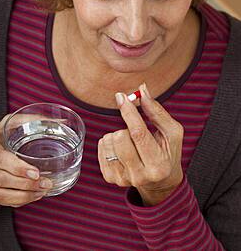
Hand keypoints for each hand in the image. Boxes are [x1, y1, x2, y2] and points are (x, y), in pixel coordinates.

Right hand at [0, 115, 51, 206]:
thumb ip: (33, 120)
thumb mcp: (12, 122)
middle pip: (2, 179)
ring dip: (24, 196)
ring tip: (42, 191)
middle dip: (26, 185)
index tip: (36, 173)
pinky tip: (33, 196)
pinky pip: (2, 201)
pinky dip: (18, 201)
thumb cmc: (1, 133)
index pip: (0, 159)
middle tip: (45, 183)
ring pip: (0, 195)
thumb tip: (60, 121)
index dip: (18, 168)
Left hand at [98, 83, 183, 205]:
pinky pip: (101, 148)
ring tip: (130, 142)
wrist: (161, 182)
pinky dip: (110, 143)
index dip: (129, 112)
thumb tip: (142, 90)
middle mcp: (140, 175)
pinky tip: (122, 149)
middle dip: (125, 127)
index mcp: (158, 164)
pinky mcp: (110, 178)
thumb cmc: (168, 152)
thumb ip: (157, 111)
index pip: (138, 133)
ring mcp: (123, 179)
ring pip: (108, 141)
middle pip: (120, 137)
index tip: (122, 97)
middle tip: (136, 132)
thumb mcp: (171, 132)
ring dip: (117, 135)